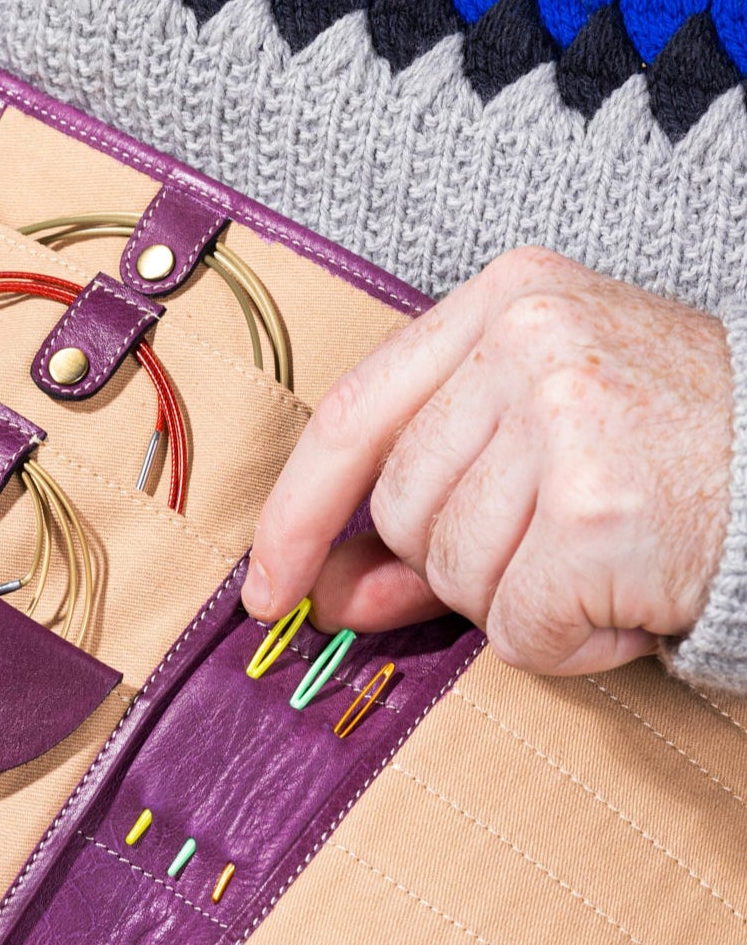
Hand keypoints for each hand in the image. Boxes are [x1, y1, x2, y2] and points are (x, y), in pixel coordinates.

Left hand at [243, 248, 733, 674]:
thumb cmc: (675, 450)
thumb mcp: (542, 433)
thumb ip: (427, 501)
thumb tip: (326, 591)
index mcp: (505, 302)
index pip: (351, 416)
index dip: (296, 513)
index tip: (268, 585)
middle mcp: (528, 345)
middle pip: (402, 509)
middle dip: (458, 558)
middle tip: (556, 538)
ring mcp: (564, 421)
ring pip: (454, 574)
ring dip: (521, 599)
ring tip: (605, 558)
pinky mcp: (596, 512)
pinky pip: (518, 628)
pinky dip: (570, 642)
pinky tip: (626, 598)